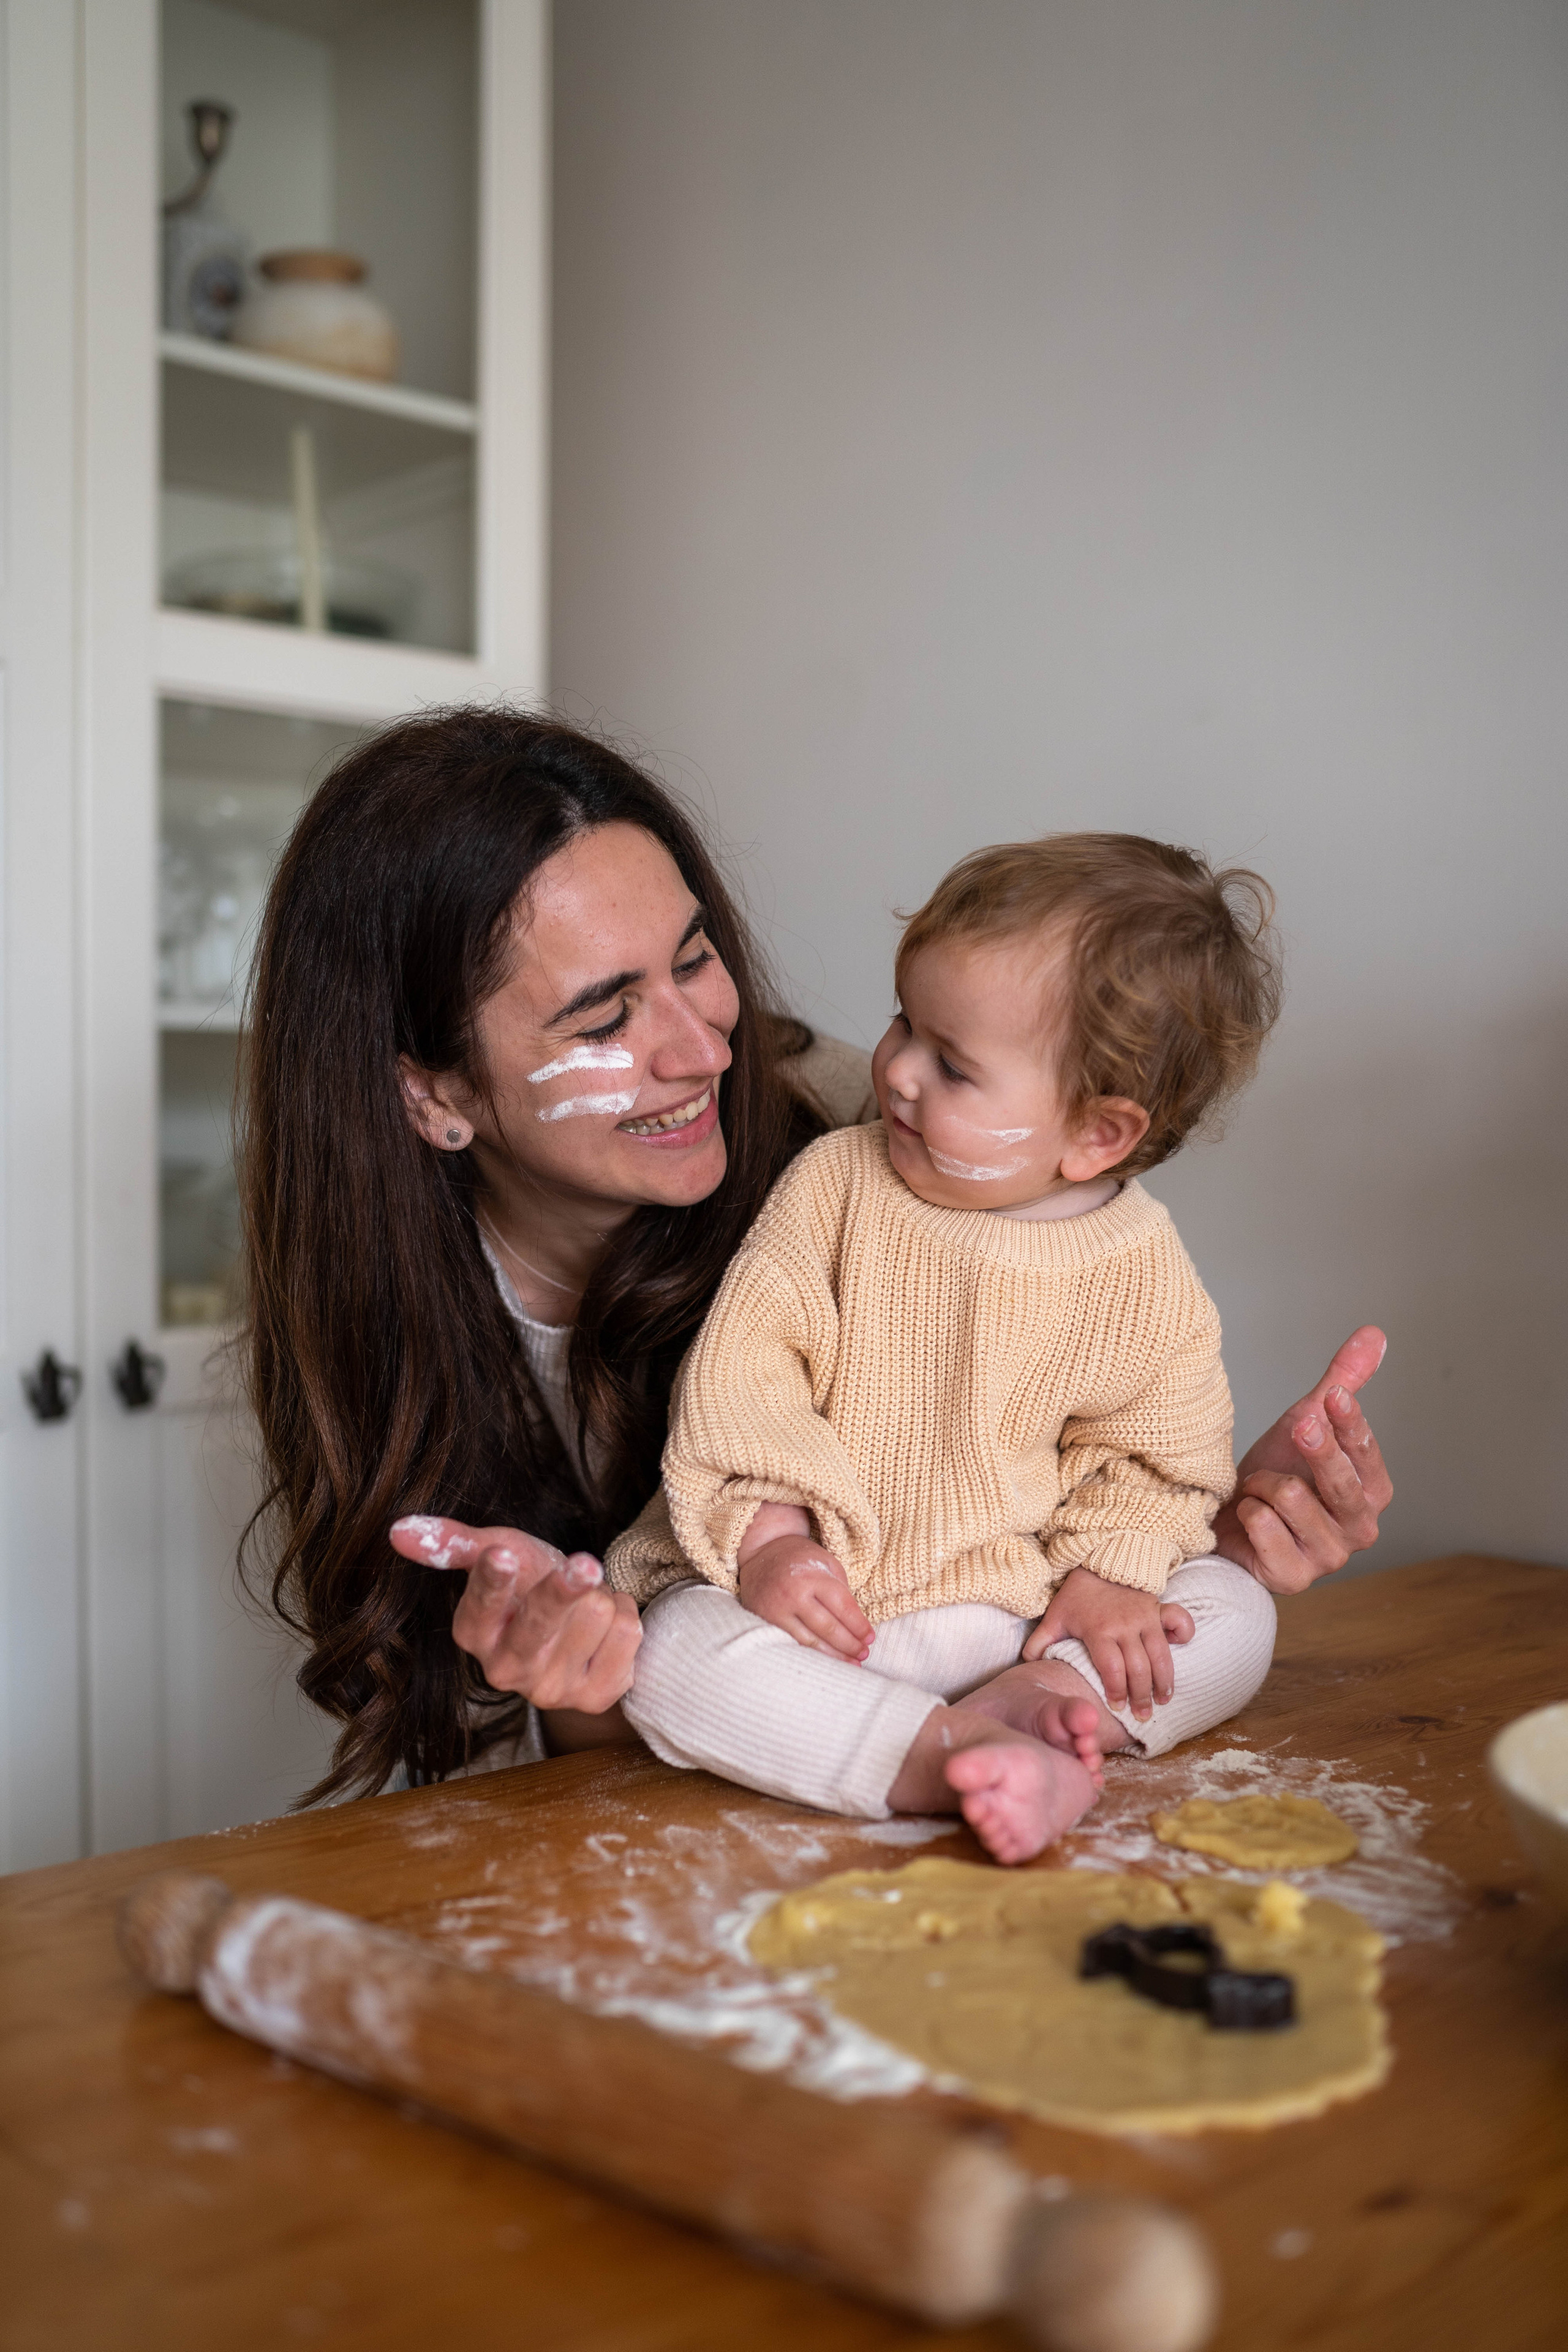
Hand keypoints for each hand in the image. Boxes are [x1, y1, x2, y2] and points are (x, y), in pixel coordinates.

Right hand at [390, 1514, 641, 1712]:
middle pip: (540, 1622)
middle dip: (564, 1587)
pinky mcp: (596, 1697)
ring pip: (595, 1616)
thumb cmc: (530, 1582)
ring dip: (600, 1594)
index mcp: (474, 1634)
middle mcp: (506, 1671)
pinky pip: (628, 1634)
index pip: (481, 1607)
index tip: (499, 1556)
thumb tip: (398, 1530)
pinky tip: (605, 1625)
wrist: (576, 1629)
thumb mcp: (498, 1552)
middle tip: (584, 1563)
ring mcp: (552, 1690)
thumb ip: (452, 1543)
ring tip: (585, 1601)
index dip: (493, 1581)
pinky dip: (623, 1613)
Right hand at [737, 1533, 873, 1660]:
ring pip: (811, 1641)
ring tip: (852, 1663)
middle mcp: (794, 1594)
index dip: (859, 1625)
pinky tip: (826, 1660)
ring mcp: (778, 1610)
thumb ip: (841, 1588)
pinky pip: (793, 1642)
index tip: (870, 1638)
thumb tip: (855, 1622)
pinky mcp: (767, 1621)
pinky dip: (812, 1654)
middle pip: (828, 1627)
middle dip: (850, 1644)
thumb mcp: (826, 1562)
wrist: (761, 1552)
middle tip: (864, 1653)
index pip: (843, 1606)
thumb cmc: (799, 1557)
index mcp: (813, 1576)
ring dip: (834, 1655)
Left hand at [1022, 1567, 1194, 1721]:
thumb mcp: (1055, 1616)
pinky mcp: (1157, 1607)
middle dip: (1142, 1695)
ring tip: (1163, 1700)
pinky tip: (1183, 1648)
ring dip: (1164, 1680)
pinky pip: (1178, 1620)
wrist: (1099, 1558)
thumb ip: (1041, 1642)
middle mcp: (1124, 1625)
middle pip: (1139, 1668)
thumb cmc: (1077, 1594)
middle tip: (1143, 1715)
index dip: (1116, 1690)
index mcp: (1098, 1630)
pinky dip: (1184, 1633)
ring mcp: (1144, 1616)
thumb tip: (1029, 1664)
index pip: (1112, 1668)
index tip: (1116, 1707)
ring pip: (1160, 1654)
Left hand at [1212, 1327, 1392, 1594]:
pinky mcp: (1293, 1577)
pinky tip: (1247, 1513)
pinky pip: (1264, 1526)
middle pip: (1341, 1483)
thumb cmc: (1275, 1472)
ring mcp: (1329, 1557)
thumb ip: (1342, 1381)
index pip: (1367, 1453)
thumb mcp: (1307, 1420)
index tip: (1333, 1397)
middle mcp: (1359, 1528)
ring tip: (1258, 1487)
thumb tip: (1374, 1334)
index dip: (1351, 1424)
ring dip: (1263, 1483)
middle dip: (1315, 1450)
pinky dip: (1247, 1510)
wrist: (1227, 1519)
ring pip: (1293, 1499)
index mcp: (1372, 1492)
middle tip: (1298, 1425)